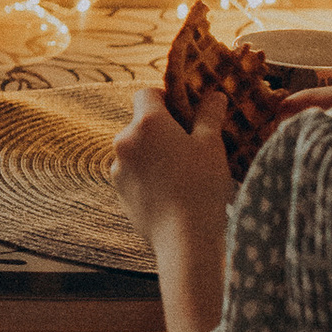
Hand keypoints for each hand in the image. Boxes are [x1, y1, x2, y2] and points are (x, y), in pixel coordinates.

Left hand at [111, 88, 236, 238]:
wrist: (184, 238)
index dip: (165, 98)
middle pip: (141, 124)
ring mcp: (118, 168)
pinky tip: (171, 191)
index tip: (184, 112)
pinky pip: (133, 174)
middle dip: (162, 129)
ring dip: (153, 153)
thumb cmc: (201, 185)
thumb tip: (213, 96)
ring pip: (137, 150)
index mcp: (147, 123)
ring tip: (182, 172)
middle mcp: (124, 141)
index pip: (147, 94)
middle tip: (189, 144)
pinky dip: (148, 175)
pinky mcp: (119, 192)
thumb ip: (209, 115)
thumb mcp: (211, 145)